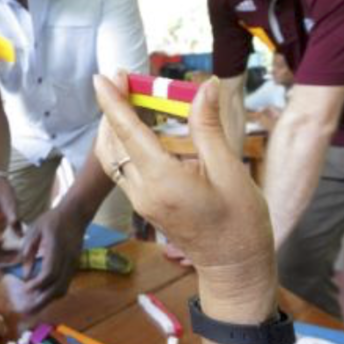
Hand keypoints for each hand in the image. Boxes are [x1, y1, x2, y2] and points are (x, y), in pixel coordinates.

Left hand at [16, 207, 84, 313]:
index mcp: (57, 247)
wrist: (76, 214)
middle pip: (57, 286)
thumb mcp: (35, 229)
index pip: (50, 273)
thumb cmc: (52, 219)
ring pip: (63, 288)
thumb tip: (25, 274)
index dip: (38, 284)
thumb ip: (29, 250)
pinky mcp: (75, 266)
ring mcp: (74, 264)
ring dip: (49, 299)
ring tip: (34, 307)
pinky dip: (54, 293)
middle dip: (42, 300)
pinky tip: (43, 296)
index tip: (26, 288)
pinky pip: (65, 284)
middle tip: (27, 310)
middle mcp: (68, 259)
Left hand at [93, 73, 277, 316]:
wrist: (235, 267)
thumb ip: (209, 127)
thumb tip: (204, 86)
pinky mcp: (145, 205)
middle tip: (124, 79)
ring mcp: (141, 201)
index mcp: (162, 180)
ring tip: (130, 97)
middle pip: (112, 143)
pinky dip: (126, 143)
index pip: (128, 132)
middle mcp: (143, 192)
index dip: (113, 102)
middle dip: (113, 108)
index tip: (103, 77)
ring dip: (115, 126)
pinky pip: (124, 168)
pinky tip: (143, 127)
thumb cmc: (240, 222)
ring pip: (113, 157)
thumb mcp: (229, 170)